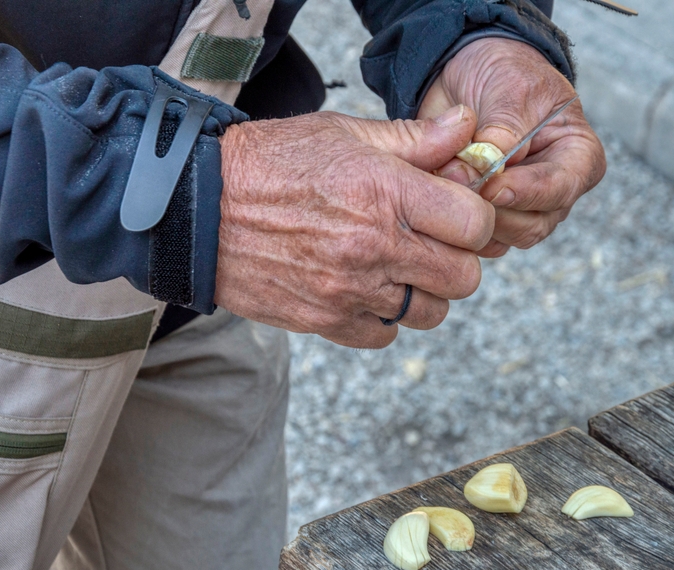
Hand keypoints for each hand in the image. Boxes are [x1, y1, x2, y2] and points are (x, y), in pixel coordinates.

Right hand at [214, 106, 494, 347]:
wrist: (197, 208)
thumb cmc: (271, 162)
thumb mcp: (343, 133)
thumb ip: (414, 138)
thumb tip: (468, 130)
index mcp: (386, 191)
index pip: (476, 225)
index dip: (475, 220)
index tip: (457, 214)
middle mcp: (375, 245)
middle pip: (464, 278)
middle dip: (457, 260)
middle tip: (431, 243)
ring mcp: (350, 290)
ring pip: (431, 312)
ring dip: (423, 292)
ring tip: (396, 267)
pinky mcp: (326, 321)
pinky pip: (385, 335)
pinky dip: (383, 318)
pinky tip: (365, 289)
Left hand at [418, 38, 605, 257]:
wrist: (469, 74)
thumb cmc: (505, 74)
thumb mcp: (511, 88)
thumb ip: (503, 132)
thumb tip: (483, 172)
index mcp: (578, 157)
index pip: (562, 188)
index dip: (528, 192)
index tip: (494, 187)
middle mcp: (555, 192)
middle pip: (532, 224)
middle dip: (493, 209)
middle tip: (457, 182)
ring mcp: (523, 210)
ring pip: (502, 237)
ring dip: (471, 215)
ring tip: (445, 178)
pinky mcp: (491, 219)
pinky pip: (475, 239)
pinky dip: (454, 223)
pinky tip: (438, 193)